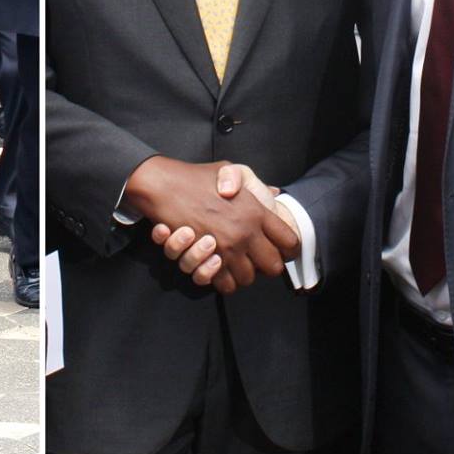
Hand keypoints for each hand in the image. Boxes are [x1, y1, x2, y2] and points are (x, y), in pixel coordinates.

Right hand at [125, 156, 298, 291]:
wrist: (163, 185)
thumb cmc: (196, 177)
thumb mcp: (229, 169)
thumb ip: (252, 182)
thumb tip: (274, 191)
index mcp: (256, 212)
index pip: (290, 241)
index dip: (289, 249)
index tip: (280, 248)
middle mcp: (245, 233)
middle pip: (273, 267)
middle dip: (267, 266)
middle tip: (256, 258)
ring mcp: (225, 248)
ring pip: (247, 278)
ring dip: (243, 274)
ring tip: (235, 262)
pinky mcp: (205, 259)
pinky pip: (224, 283)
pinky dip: (222, 279)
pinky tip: (217, 266)